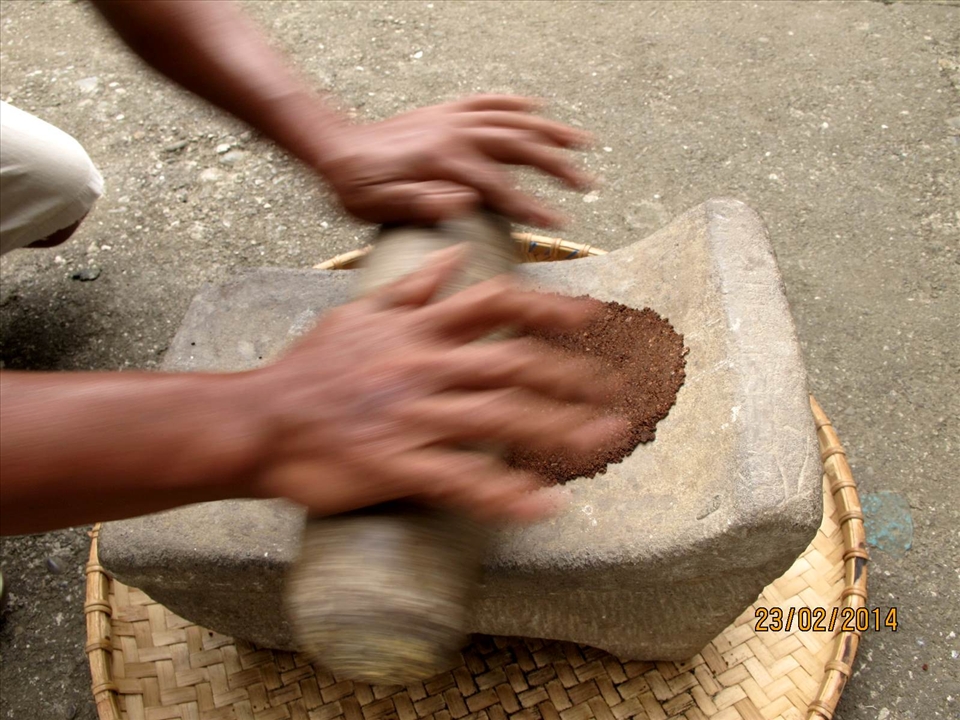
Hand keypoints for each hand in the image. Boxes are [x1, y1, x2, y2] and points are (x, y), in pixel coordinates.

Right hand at [239, 246, 626, 521]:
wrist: (260, 421)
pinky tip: (548, 508)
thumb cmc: (309, 368)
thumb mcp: (359, 312)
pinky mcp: (399, 464)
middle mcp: (424, 366)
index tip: (593, 317)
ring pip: (503, 420)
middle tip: (617, 392)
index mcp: (418, 329)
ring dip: (562, 431)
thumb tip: (452, 255)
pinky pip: (465, 482)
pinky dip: (510, 498)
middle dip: (575, 376)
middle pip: (516, 365)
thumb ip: (412, 287)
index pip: (497, 305)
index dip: (550, 308)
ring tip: (607, 441)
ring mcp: (414, 416)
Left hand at [315, 95, 592, 227]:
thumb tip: (465, 202)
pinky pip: (486, 100)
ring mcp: (451, 118)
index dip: (531, 207)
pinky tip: (535, 107)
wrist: (332, 148)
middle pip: (519, 146)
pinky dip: (513, 103)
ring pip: (512, 119)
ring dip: (549, 130)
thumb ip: (420, 204)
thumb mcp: (378, 205)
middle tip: (587, 185)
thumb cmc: (355, 186)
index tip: (558, 223)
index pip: (499, 187)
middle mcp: (454, 133)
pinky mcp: (444, 111)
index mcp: (442, 161)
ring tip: (583, 142)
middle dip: (557, 166)